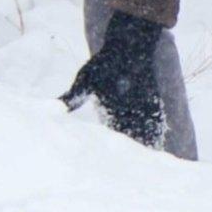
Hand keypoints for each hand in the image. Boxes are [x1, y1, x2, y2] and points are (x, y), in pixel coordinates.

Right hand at [61, 11, 168, 149]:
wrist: (127, 47)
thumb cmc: (103, 62)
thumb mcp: (85, 80)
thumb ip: (74, 97)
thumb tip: (54, 108)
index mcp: (109, 105)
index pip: (110, 128)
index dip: (109, 143)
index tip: (106, 157)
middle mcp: (125, 108)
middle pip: (127, 131)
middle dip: (128, 145)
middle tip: (127, 164)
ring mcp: (140, 105)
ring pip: (142, 128)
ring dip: (143, 141)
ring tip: (142, 158)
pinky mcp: (152, 101)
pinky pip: (155, 119)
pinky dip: (155, 130)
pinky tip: (156, 142)